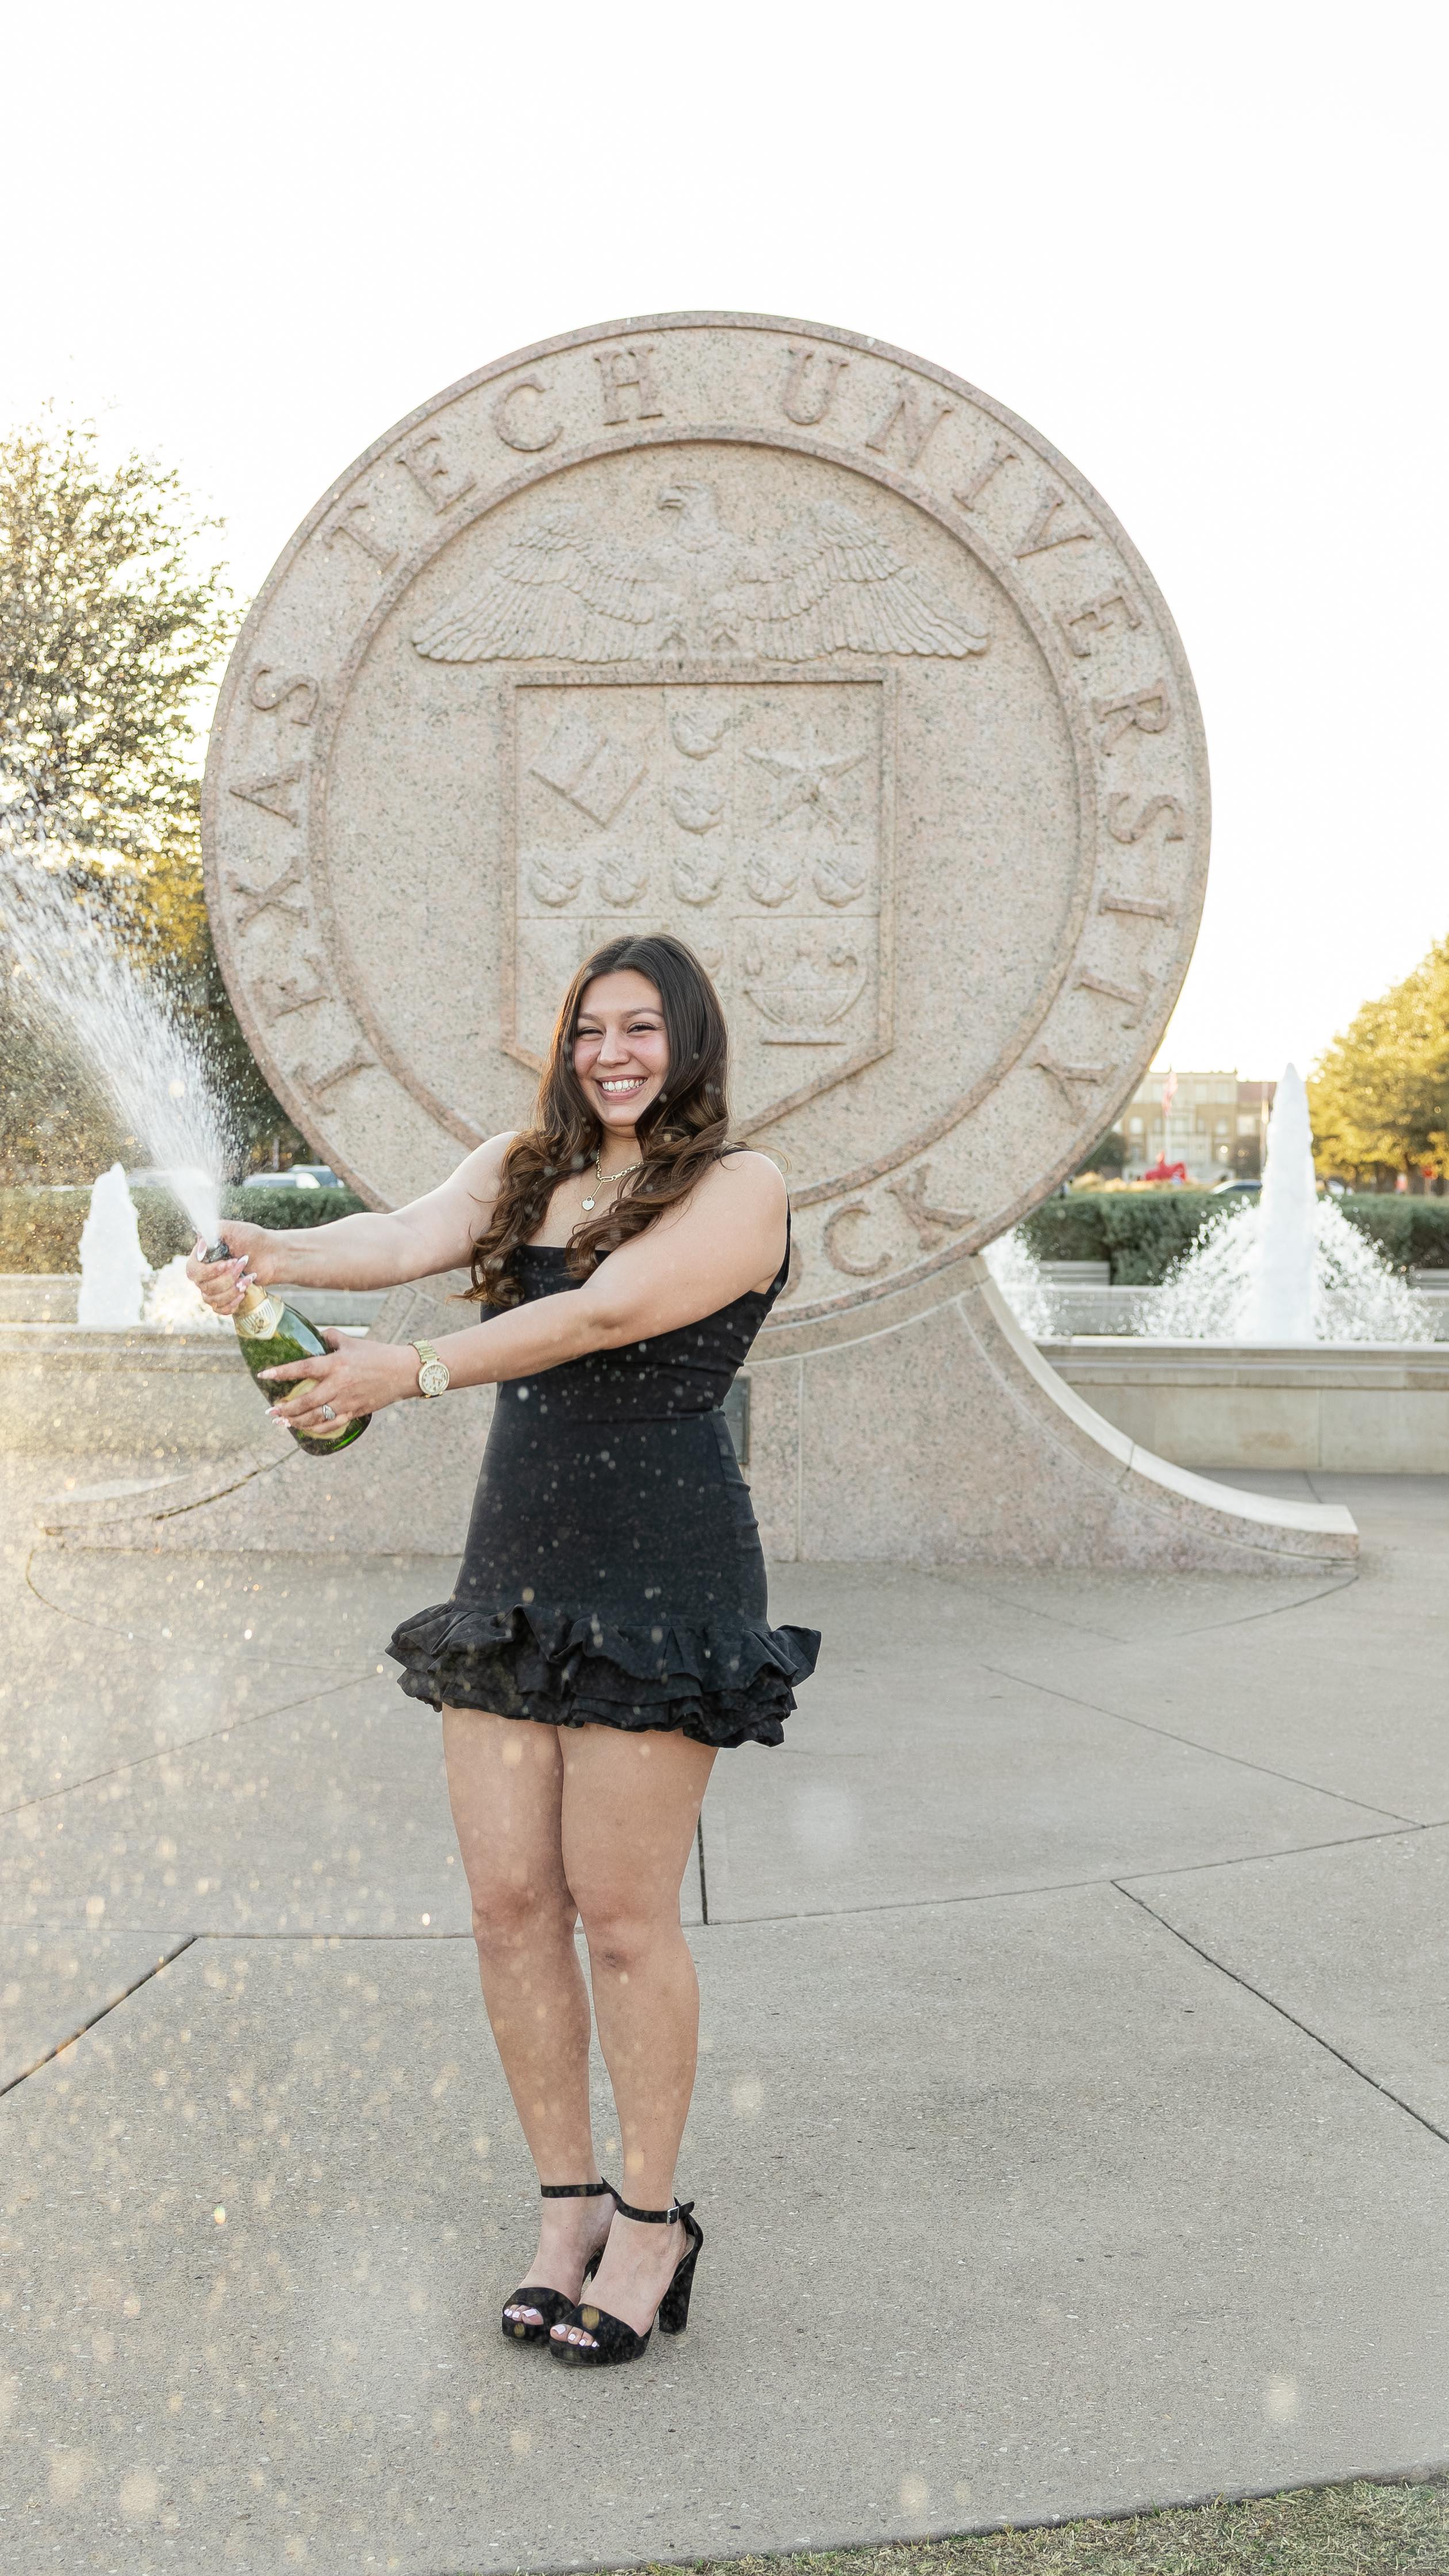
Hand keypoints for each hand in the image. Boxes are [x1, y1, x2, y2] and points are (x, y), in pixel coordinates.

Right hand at [186, 1221, 282, 1314]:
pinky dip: (232, 1303)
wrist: (271, 1254)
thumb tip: (200, 1242)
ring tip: (247, 1278)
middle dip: (227, 1278)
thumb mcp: (231, 1229)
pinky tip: (243, 1292)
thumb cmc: (251, 1239)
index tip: (228, 1262)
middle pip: (205, 1286)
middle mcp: (204, 1274)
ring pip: (212, 1299)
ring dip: (233, 1289)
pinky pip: (220, 1309)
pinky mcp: (225, 1298)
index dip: (209, 1271)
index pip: (193, 1271)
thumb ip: (213, 1231)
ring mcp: (214, 1287)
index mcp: (202, 1258)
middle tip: (242, 1265)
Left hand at [258, 1334, 418, 1433]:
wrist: (403, 1372)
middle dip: (285, 1408)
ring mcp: (347, 1401)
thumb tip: (316, 1335)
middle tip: (270, 1411)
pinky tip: (305, 1430)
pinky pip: (332, 1424)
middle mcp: (339, 1384)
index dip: (282, 1372)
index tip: (264, 1375)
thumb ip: (331, 1338)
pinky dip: (316, 1429)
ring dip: (296, 1421)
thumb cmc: (378, 1354)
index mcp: (336, 1364)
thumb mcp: (353, 1342)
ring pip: (316, 1416)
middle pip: (306, 1401)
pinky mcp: (356, 1411)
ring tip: (282, 1422)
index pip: (303, 1368)